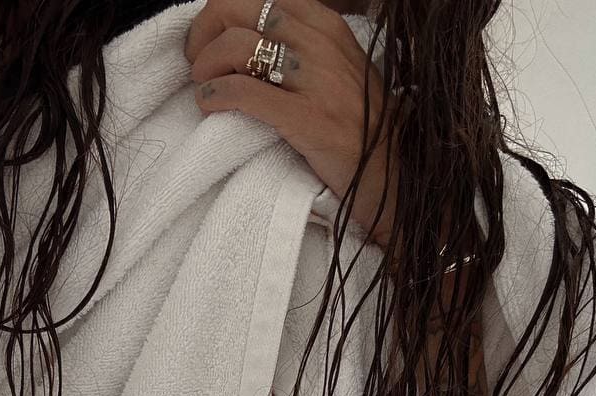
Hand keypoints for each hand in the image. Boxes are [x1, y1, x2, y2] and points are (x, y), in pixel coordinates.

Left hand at [184, 0, 401, 248]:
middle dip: (204, 34)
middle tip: (197, 66)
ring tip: (205, 89)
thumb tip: (250, 38)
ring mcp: (317, 82)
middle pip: (237, 10)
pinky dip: (215, 97)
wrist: (397, 178)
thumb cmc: (363, 130)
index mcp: (327, 25)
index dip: (221, 14)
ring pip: (236, 47)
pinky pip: (243, 93)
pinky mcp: (308, 120)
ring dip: (205, 68)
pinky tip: (210, 108)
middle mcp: (321, 43)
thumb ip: (304, 46)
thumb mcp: (340, 70)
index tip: (210, 42)